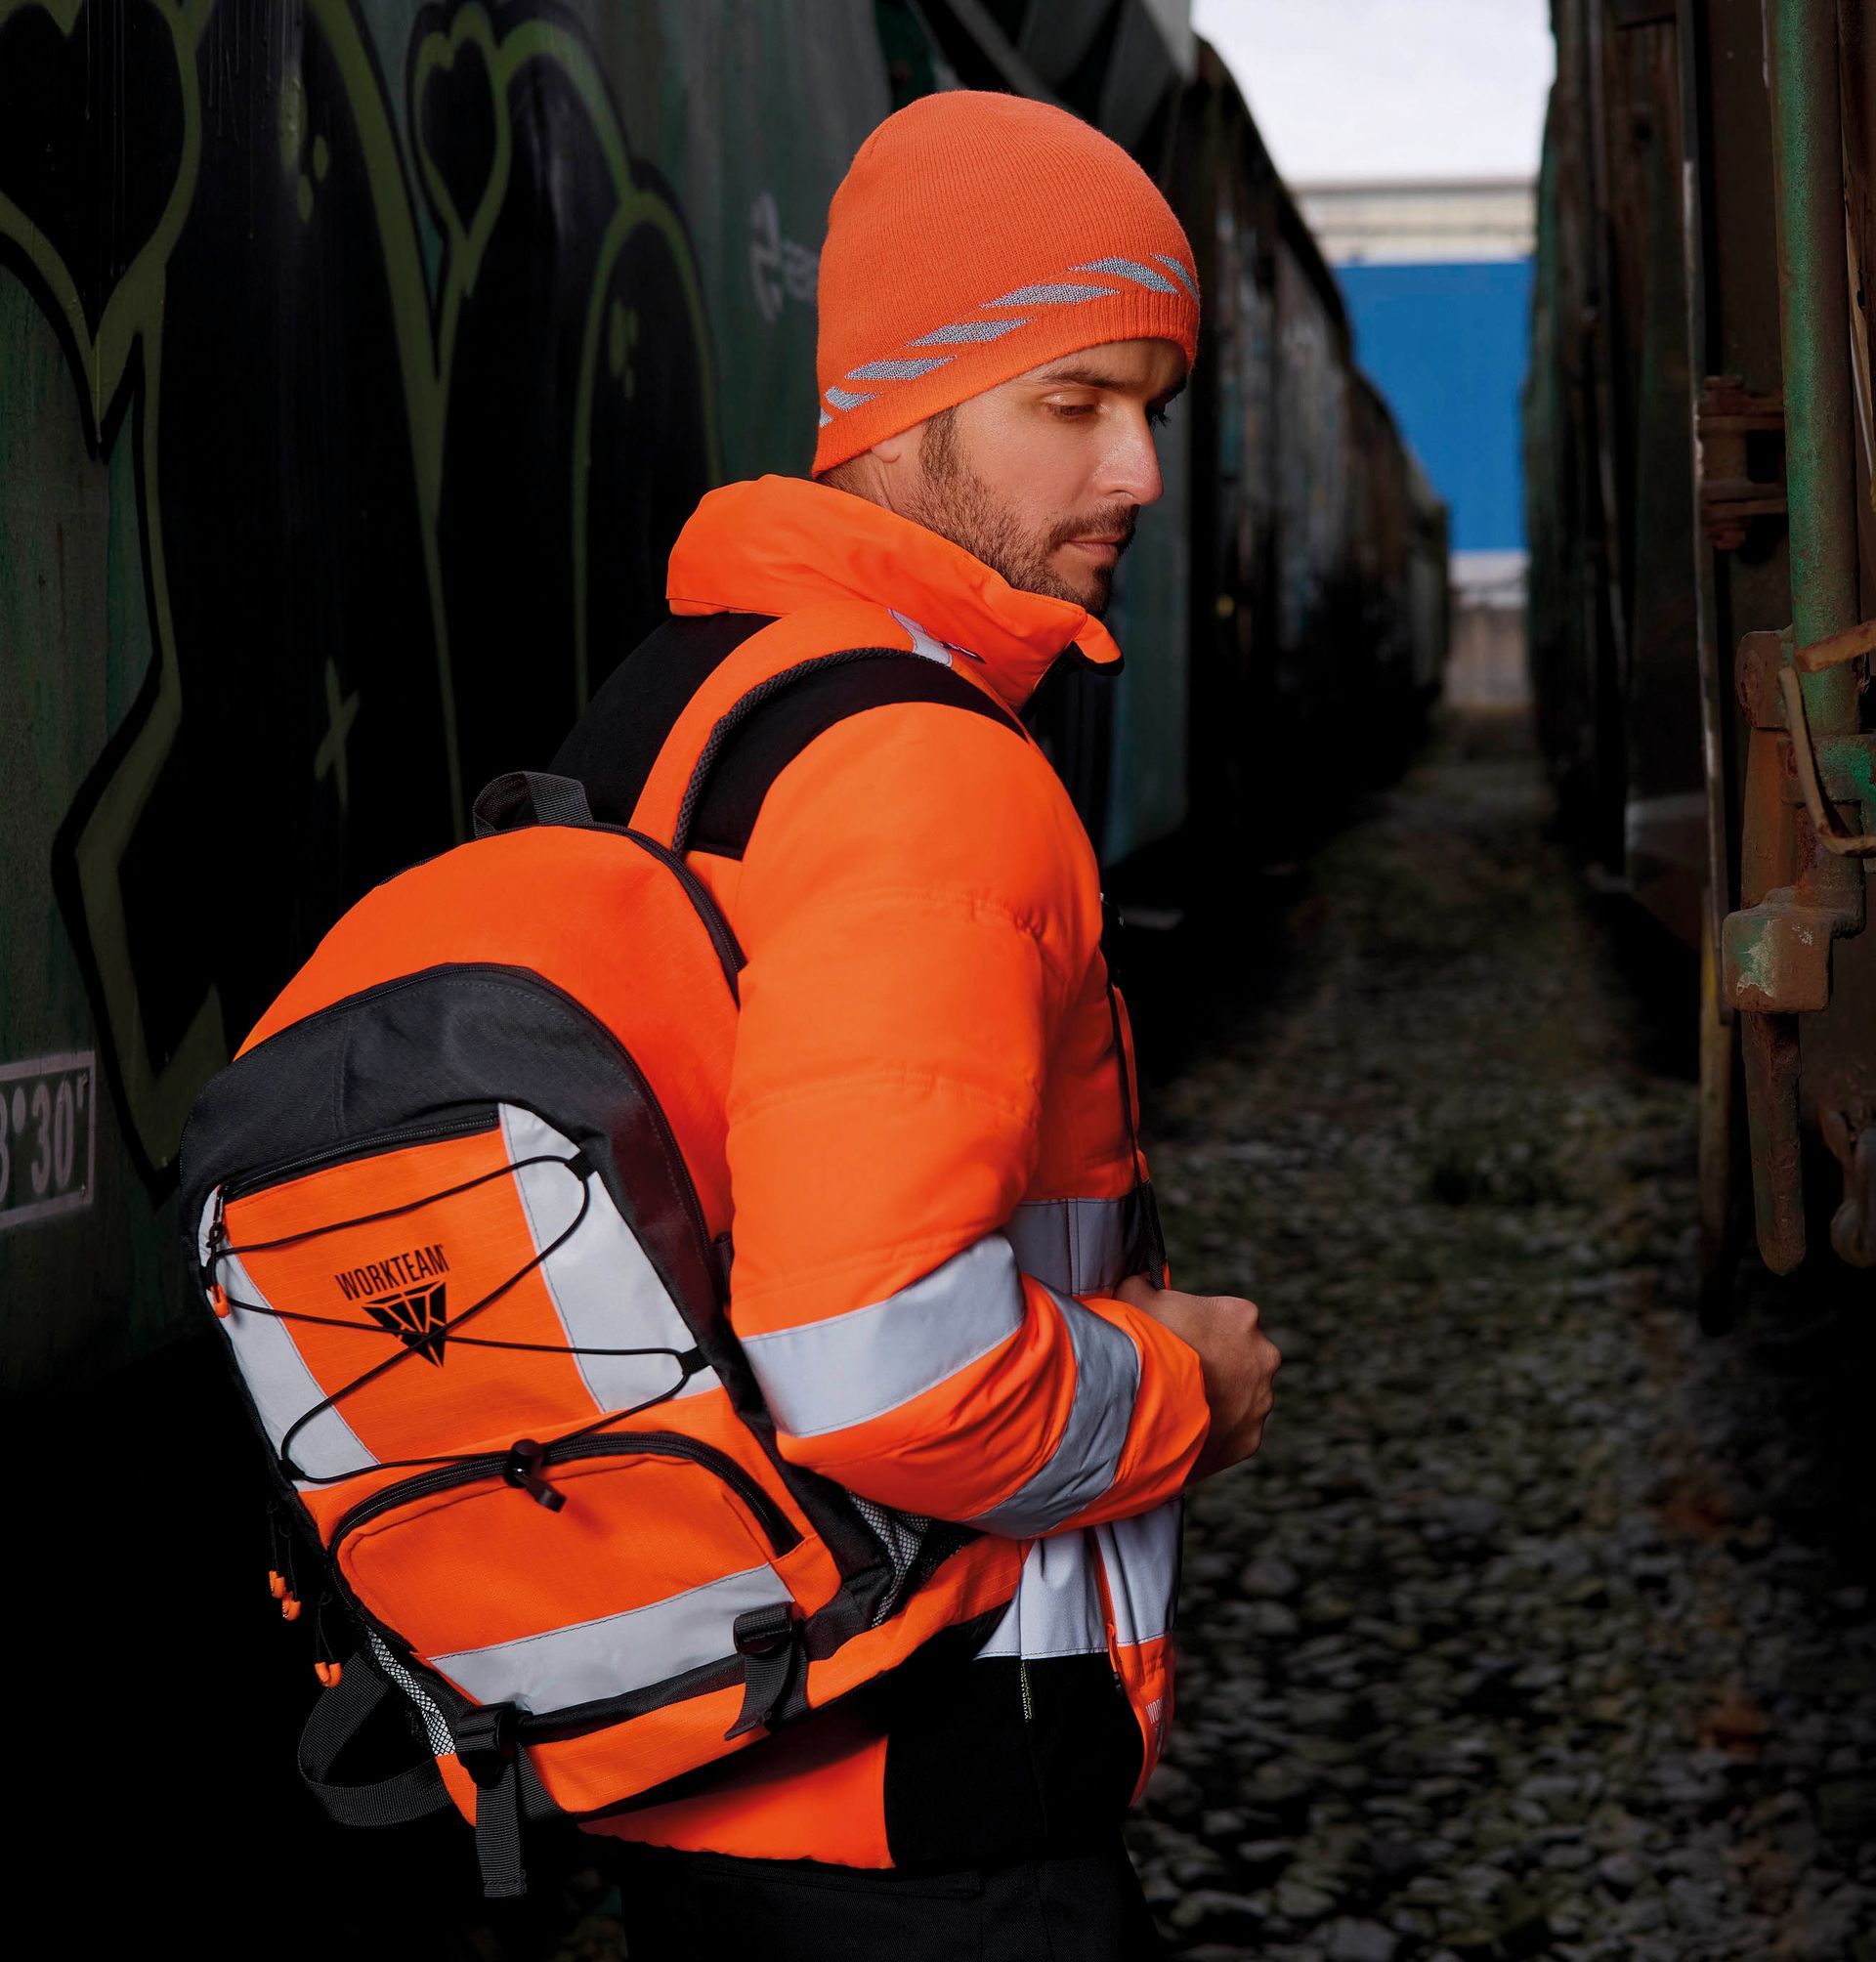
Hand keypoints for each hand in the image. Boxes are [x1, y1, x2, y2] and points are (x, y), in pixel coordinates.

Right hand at [1115, 1273, 1280, 1478]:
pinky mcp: (1250, 1438)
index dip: (1195, 1328)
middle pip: (1239, 1359)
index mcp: (1241, 1316)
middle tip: (1178, 1375)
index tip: (1174, 1340)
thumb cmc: (1146, 1342)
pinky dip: (1213, 1432)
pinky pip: (1232, 1433)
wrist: (1149, 1400)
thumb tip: (1141, 1283)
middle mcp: (1263, 1356)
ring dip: (1217, 1400)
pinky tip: (1186, 1431)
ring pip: (1240, 1398)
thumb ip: (1143, 1286)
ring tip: (1179, 1406)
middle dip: (1215, 1365)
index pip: (1223, 1318)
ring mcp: (1260, 1401)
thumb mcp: (1134, 1295)